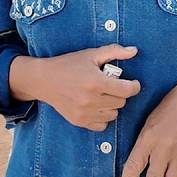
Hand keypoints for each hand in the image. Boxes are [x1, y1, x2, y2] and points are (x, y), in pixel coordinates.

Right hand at [10, 45, 140, 130]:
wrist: (42, 80)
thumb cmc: (68, 65)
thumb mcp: (91, 54)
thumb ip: (114, 51)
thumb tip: (134, 51)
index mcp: (96, 82)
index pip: (127, 90)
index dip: (134, 86)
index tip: (132, 83)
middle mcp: (90, 100)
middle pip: (121, 102)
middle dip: (120, 93)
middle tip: (111, 86)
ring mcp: (83, 113)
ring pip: (113, 114)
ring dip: (113, 105)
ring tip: (104, 96)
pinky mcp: (78, 121)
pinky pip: (101, 125)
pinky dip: (103, 117)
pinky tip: (98, 107)